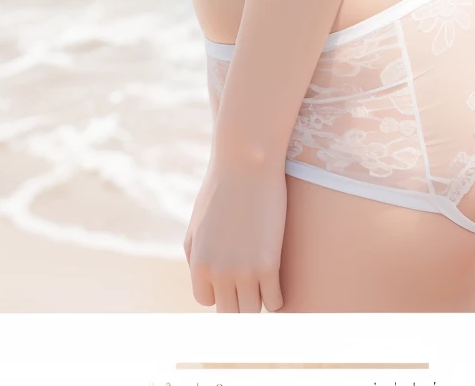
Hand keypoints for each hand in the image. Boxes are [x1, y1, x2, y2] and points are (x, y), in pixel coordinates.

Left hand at [183, 150, 286, 311]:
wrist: (246, 162)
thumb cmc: (222, 188)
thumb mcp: (197, 224)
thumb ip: (196, 257)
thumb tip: (206, 287)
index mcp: (198, 264)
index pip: (207, 300)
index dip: (220, 288)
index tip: (231, 273)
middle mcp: (218, 273)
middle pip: (230, 312)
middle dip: (239, 299)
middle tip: (250, 284)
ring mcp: (244, 271)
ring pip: (253, 310)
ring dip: (259, 299)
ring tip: (264, 283)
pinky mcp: (269, 265)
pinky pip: (275, 302)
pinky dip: (277, 298)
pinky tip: (278, 282)